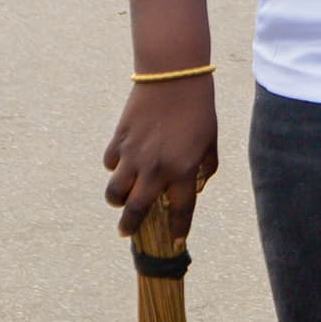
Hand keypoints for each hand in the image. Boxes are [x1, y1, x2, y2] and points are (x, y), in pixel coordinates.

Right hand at [103, 76, 219, 238]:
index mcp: (182, 170)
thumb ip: (205, 167)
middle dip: (129, 226)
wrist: (174, 77)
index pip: (181, 211)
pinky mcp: (119, 140)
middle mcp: (156, 168)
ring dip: (116, 200)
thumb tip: (195, 187)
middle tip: (126, 232)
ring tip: (120, 199)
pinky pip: (109, 163)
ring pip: (114, 191)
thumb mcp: (210, 140)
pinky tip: (120, 163)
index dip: (179, 230)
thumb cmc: (198, 109)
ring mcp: (134, 156)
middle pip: (136, 210)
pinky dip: (113, 167)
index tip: (176, 244)